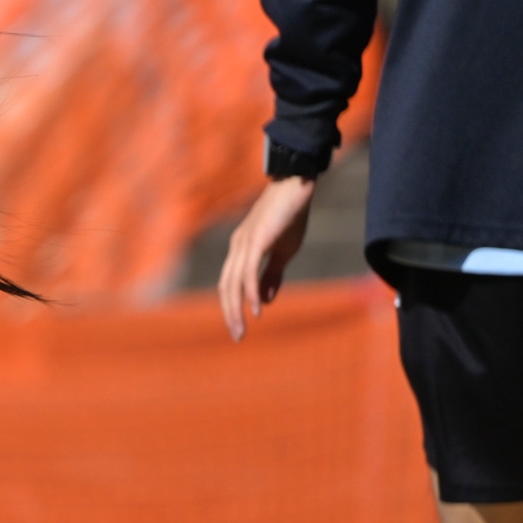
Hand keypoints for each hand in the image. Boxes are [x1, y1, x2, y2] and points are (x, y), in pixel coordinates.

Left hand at [218, 178, 312, 341]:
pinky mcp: (257, 239)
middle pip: (226, 287)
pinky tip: (256, 309)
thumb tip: (264, 302)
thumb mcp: (282, 252)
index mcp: (240, 250)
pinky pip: (249, 271)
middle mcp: (237, 248)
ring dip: (236, 309)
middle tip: (237, 336)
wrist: (297, 186)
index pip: (229, 284)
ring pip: (234, 282)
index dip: (231, 306)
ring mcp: (244, 243)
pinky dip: (250, 292)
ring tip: (242, 329)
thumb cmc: (290, 216)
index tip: (239, 326)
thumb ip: (272, 276)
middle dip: (229, 313)